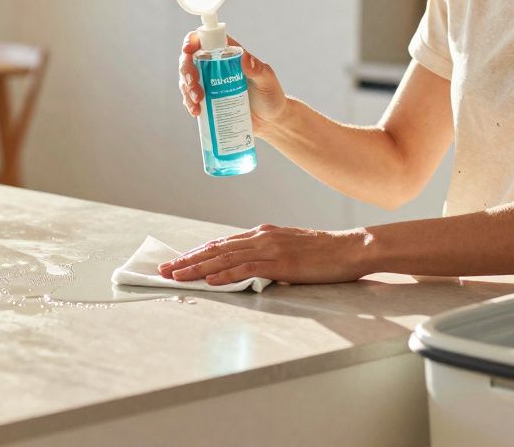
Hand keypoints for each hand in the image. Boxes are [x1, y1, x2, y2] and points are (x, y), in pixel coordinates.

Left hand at [158, 224, 369, 284]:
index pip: (222, 243)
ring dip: (197, 268)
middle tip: (164, 269)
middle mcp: (260, 237)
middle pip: (215, 248)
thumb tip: (248, 266)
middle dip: (187, 259)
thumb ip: (267, 254)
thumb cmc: (323, 252)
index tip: (178, 261)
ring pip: (224, 257)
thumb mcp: (290, 248)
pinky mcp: (279, 263)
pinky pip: (245, 268)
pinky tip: (208, 280)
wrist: (349, 248)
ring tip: (176, 275)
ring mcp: (269, 249)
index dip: (197, 252)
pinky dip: (224, 274)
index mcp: (262, 233)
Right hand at [177, 33, 288, 135]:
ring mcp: (209, 84)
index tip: (188, 50)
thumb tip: (245, 57)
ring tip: (197, 103)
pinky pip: (191, 99)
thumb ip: (258, 69)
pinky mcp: (208, 101)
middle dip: (186, 71)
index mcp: (229, 54)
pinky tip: (196, 112)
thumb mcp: (267, 81)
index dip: (192, 41)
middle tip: (193, 85)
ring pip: (187, 80)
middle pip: (190, 60)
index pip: (206, 39)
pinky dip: (190, 104)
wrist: (270, 121)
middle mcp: (216, 66)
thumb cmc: (271, 96)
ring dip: (187, 90)